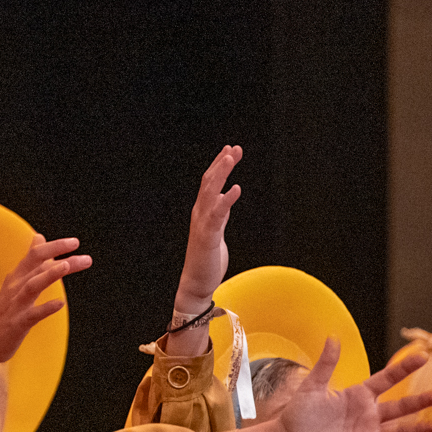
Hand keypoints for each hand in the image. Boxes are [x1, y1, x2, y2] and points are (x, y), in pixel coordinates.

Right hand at [0, 234, 88, 403]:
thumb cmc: (3, 313)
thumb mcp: (14, 283)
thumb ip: (30, 262)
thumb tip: (39, 237)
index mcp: (16, 277)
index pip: (35, 254)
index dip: (54, 246)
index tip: (74, 242)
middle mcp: (15, 287)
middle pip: (36, 264)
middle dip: (56, 253)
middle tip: (79, 248)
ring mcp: (16, 305)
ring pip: (33, 285)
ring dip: (49, 274)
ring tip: (66, 265)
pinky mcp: (17, 324)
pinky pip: (33, 315)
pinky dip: (46, 308)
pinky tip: (60, 303)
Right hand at [165, 145, 242, 356]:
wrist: (196, 284)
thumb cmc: (206, 260)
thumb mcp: (216, 231)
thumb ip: (220, 214)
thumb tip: (226, 198)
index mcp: (202, 212)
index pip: (209, 183)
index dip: (219, 165)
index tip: (230, 149)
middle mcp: (200, 214)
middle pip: (209, 182)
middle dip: (221, 163)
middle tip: (233, 148)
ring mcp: (202, 224)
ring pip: (210, 192)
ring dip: (221, 173)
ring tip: (231, 157)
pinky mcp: (208, 236)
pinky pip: (218, 214)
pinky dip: (226, 200)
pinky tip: (236, 188)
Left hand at [230, 340, 431, 431]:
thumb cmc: (297, 415)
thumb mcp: (312, 387)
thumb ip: (325, 364)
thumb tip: (333, 336)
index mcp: (358, 396)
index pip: (387, 379)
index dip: (404, 368)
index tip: (423, 356)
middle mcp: (367, 415)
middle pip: (400, 407)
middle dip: (420, 401)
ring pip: (399, 431)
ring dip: (418, 429)